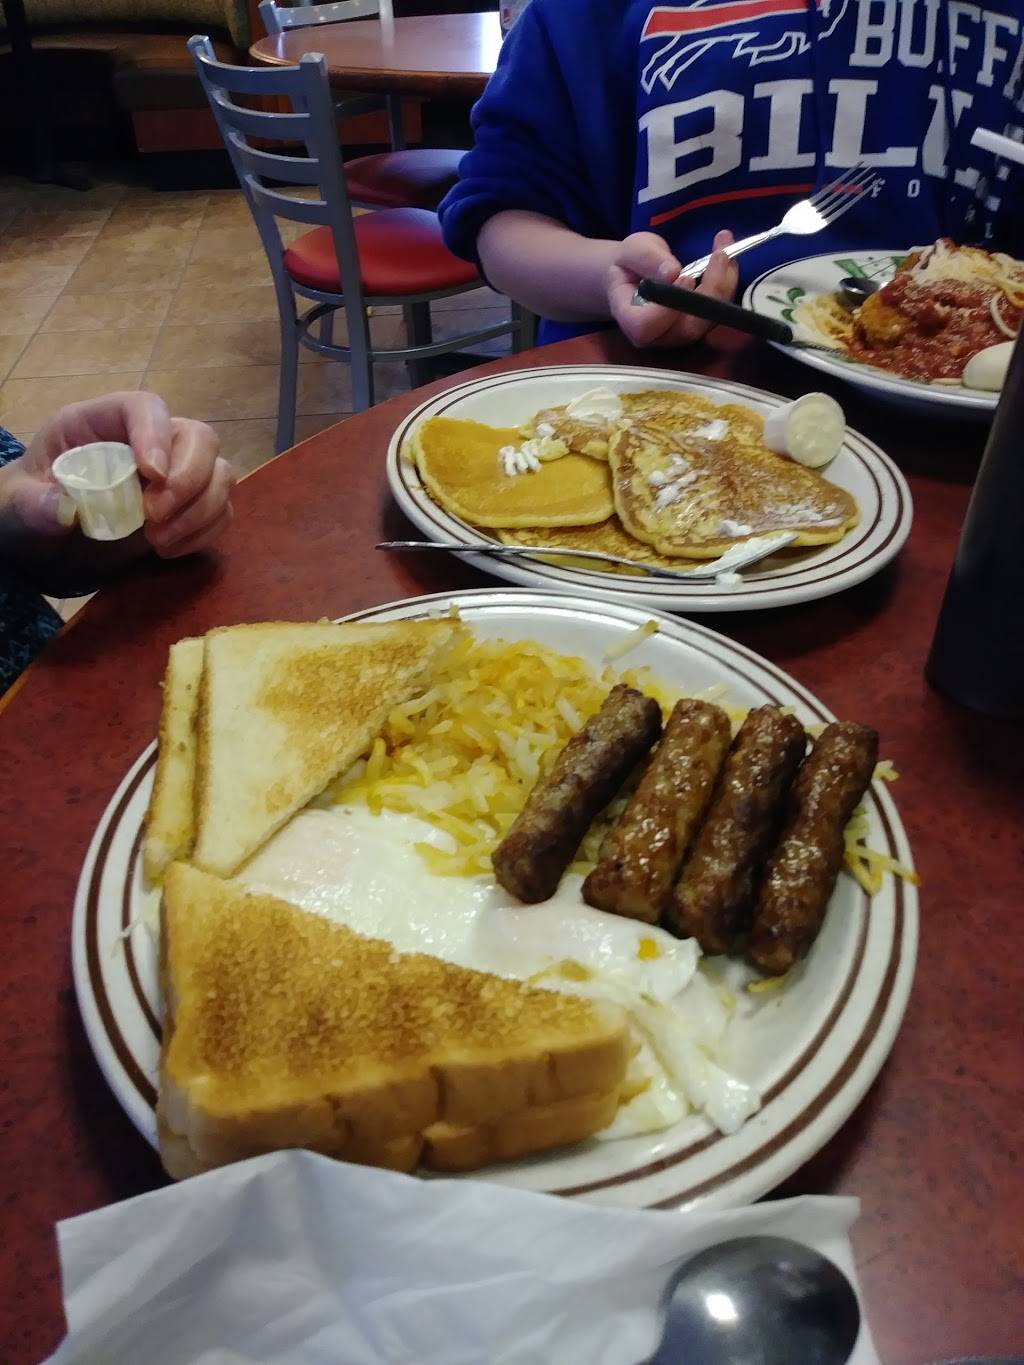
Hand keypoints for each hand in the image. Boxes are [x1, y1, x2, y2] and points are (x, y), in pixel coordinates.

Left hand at [14, 391, 234, 557]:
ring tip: (157, 541)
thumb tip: (62, 510)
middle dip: (189, 479)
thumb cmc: (33, 504)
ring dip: (200, 511)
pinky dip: (204, 533)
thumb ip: (33, 503)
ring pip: (220, 473)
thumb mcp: (17, 502)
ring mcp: (177, 472)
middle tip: (154, 517)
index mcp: (102, 422)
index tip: (151, 476)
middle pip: (200, 437)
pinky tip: (168, 550)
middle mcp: (149, 440)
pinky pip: (221, 511)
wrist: (47, 537)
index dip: (156, 434)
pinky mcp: (190, 506)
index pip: (145, 407)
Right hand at [606, 229, 738, 348]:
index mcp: (630, 321)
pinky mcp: (698, 326)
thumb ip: (646, 260)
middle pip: (688, 328)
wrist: (637, 274)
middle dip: (711, 291)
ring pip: (709, 320)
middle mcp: (657, 336)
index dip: (667, 309)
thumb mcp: (631, 251)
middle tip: (719, 254)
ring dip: (724, 282)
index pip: (646, 328)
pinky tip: (726, 256)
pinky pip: (718, 310)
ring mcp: (680, 335)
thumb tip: (672, 272)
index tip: (684, 277)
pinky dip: (727, 282)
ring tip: (724, 246)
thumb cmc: (629, 264)